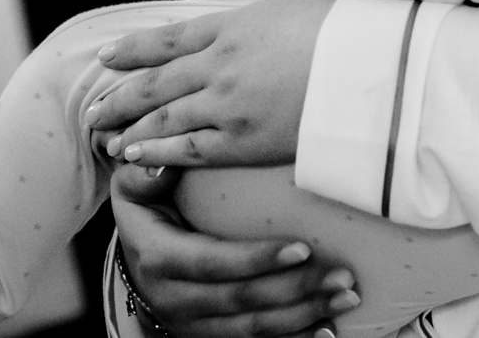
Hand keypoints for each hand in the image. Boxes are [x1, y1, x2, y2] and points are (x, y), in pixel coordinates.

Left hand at [88, 0, 339, 166]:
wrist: (371, 64)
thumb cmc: (349, 22)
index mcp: (233, 26)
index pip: (170, 39)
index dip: (135, 49)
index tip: (109, 56)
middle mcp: (220, 64)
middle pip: (155, 82)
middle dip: (120, 97)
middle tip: (94, 110)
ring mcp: (228, 103)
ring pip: (164, 118)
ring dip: (131, 129)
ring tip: (107, 139)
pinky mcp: (245, 141)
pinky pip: (189, 149)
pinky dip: (157, 154)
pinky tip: (135, 159)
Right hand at [110, 163, 359, 337]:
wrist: (135, 265)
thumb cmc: (145, 211)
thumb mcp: (133, 189)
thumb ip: (144, 173)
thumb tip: (161, 158)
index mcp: (160, 259)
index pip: (212, 263)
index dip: (256, 260)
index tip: (301, 249)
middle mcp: (176, 300)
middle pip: (241, 301)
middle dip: (296, 290)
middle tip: (342, 275)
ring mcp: (194, 325)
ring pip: (253, 328)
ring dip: (304, 315)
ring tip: (345, 296)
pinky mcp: (212, 336)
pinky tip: (328, 331)